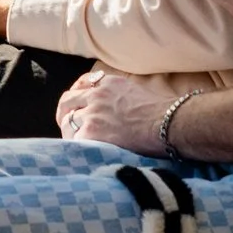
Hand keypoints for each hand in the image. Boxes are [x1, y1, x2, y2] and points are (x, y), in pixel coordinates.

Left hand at [55, 66, 177, 152]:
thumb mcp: (140, 92)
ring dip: (69, 130)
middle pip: (68, 99)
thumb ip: (123, 96)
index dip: (77, 94)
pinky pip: (74, 138)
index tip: (76, 103)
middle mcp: (97, 94)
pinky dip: (76, 144)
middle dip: (64, 111)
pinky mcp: (92, 131)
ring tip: (74, 140)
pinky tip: (82, 150)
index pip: (84, 83)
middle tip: (65, 122)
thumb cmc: (164, 114)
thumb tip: (122, 109)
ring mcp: (93, 112)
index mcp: (110, 83)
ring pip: (67, 120)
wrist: (167, 124)